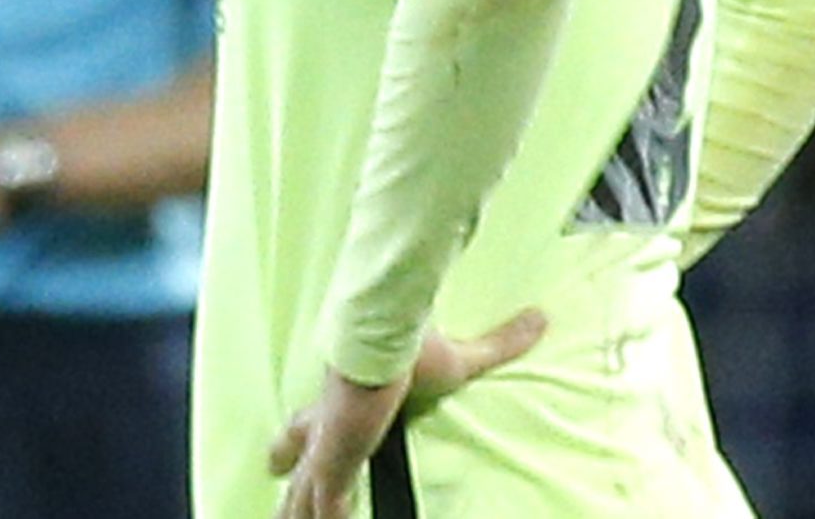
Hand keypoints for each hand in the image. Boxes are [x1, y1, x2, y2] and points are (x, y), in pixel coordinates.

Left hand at [266, 311, 547, 518]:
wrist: (385, 338)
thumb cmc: (411, 347)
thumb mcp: (462, 356)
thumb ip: (499, 343)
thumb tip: (540, 316)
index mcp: (340, 401)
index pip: (306, 423)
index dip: (294, 439)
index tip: (279, 454)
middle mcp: (326, 424)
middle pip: (295, 456)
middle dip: (286, 478)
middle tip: (275, 493)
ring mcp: (328, 444)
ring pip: (304, 489)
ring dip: (298, 510)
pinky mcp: (335, 459)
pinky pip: (329, 501)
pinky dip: (329, 516)